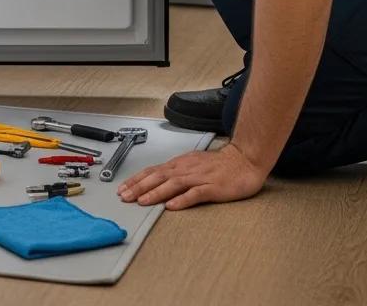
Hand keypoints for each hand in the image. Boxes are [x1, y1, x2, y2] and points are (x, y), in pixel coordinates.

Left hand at [116, 143, 267, 210]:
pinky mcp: (213, 187)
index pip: (153, 170)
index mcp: (180, 164)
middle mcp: (186, 169)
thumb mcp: (192, 164)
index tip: (122, 188)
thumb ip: (175, 173)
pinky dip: (183, 199)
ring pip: (173, 184)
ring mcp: (199, 177)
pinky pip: (196, 194)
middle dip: (139, 187)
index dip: (136, 179)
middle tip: (124, 196)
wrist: (244, 160)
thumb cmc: (218, 165)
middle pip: (158, 176)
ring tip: (142, 201)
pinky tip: (173, 206)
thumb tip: (155, 182)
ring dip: (156, 193)